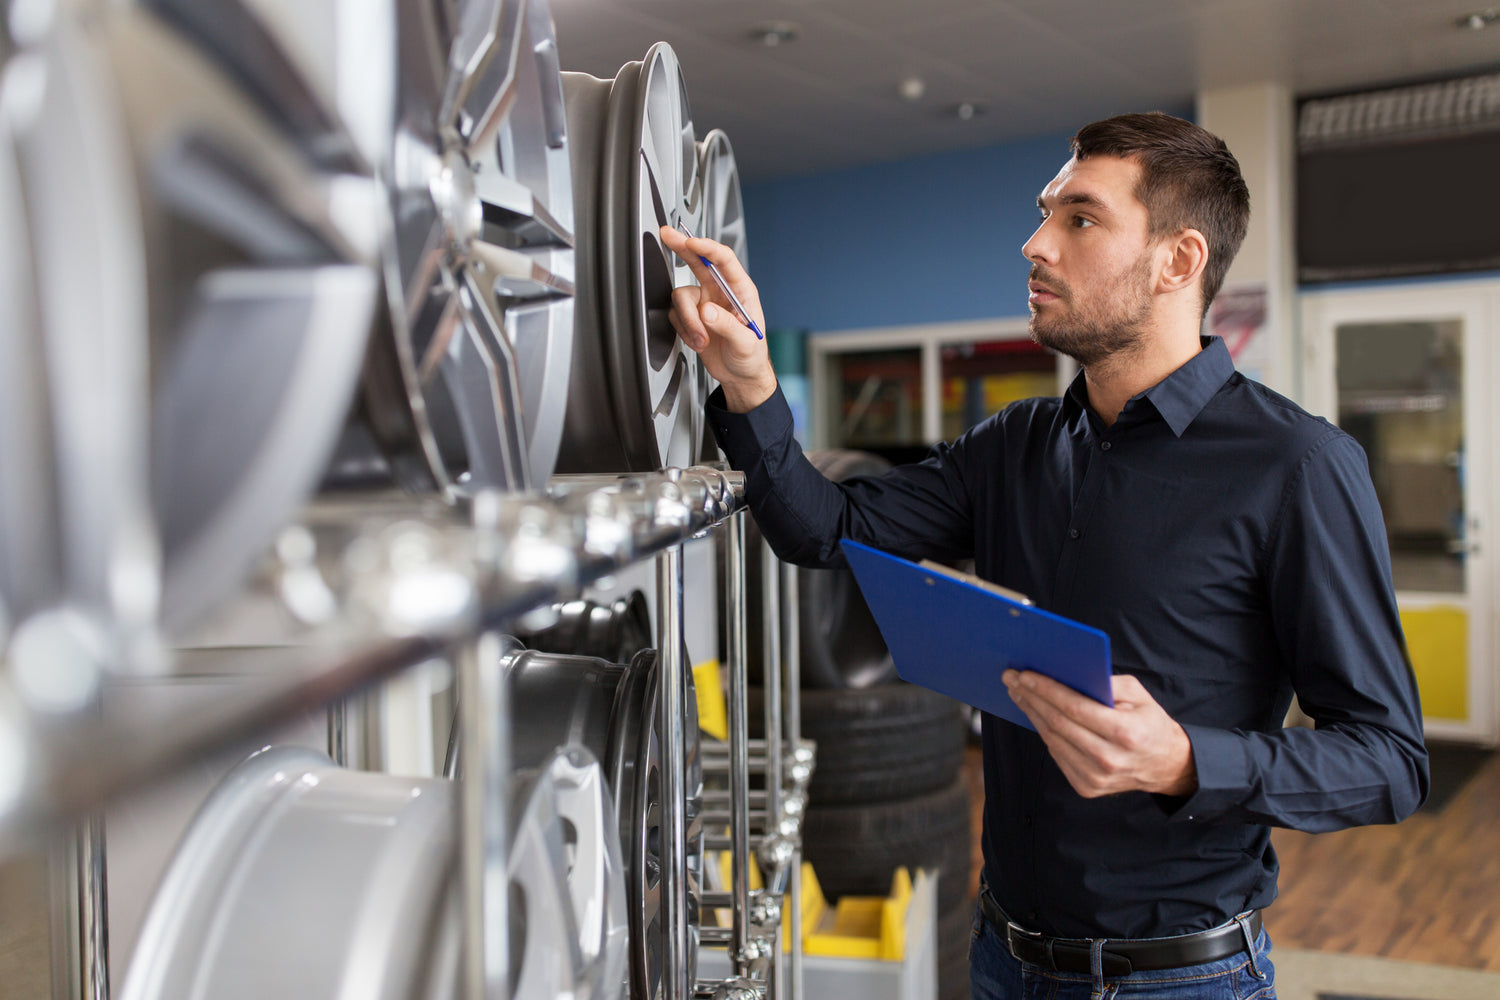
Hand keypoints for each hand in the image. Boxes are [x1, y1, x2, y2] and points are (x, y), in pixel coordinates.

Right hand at [659, 226, 776, 411]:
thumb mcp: (746, 343)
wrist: (740, 375)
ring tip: (701, 339)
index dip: (707, 248)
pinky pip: (676, 316)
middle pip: (698, 261)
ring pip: (681, 297)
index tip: (692, 243)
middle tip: (668, 234)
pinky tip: (699, 342)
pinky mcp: (691, 318)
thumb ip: (727, 325)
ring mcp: (704, 303)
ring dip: (688, 321)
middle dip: (682, 247)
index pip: (723, 261)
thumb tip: (707, 312)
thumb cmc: (751, 356)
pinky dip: (685, 331)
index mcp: (740, 290)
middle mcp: (720, 292)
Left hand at [1002, 670, 1196, 797]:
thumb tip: (1070, 672)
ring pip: (1052, 739)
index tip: (1025, 674)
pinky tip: (1034, 713)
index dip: (1046, 689)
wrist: (1164, 765)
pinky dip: (1043, 731)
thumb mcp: (1139, 694)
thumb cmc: (1149, 723)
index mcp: (1125, 733)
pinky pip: (1056, 754)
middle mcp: (1109, 758)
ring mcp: (1095, 777)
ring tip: (1018, 693)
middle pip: (1058, 723)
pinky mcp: (1086, 787)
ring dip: (1031, 713)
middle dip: (1031, 697)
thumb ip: (1107, 682)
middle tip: (1011, 679)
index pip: (1075, 707)